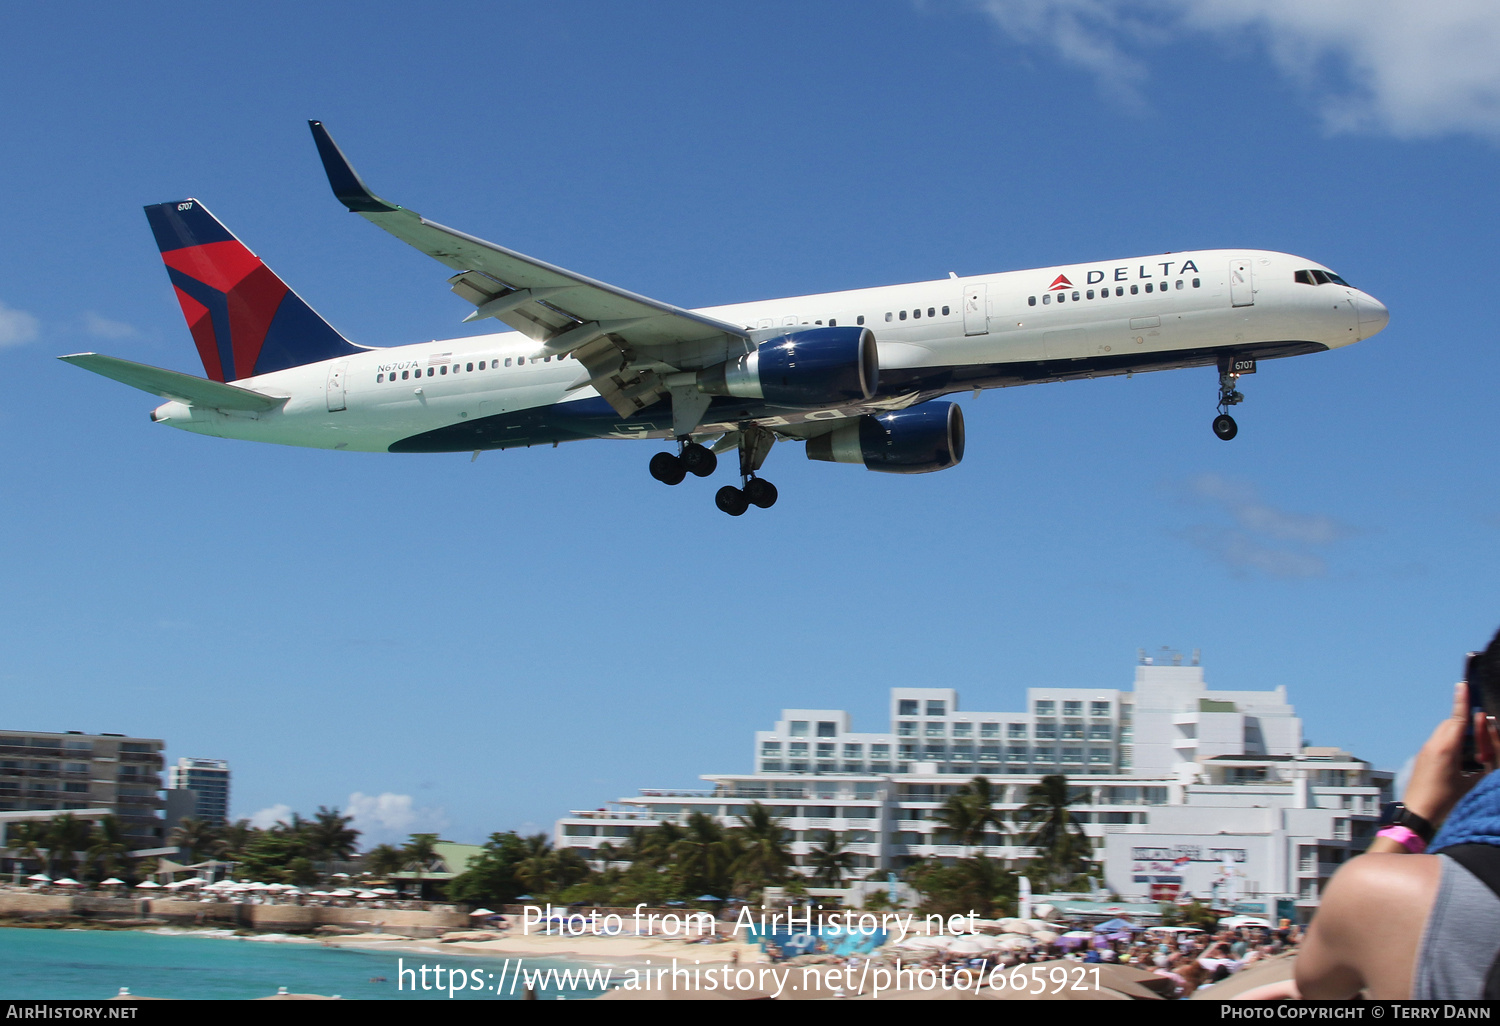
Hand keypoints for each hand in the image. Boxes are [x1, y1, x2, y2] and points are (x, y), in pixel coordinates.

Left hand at [1401, 682, 1483, 826]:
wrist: (1416, 812)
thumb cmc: (1445, 801)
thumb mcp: (1470, 783)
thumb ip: (1481, 766)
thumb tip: (1488, 756)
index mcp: (1446, 749)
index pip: (1457, 719)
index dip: (1462, 702)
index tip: (1463, 685)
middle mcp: (1433, 745)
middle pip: (1452, 724)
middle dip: (1466, 723)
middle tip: (1482, 730)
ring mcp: (1425, 751)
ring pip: (1444, 733)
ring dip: (1458, 734)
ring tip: (1473, 750)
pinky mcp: (1422, 758)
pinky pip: (1438, 742)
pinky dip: (1450, 743)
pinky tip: (1459, 758)